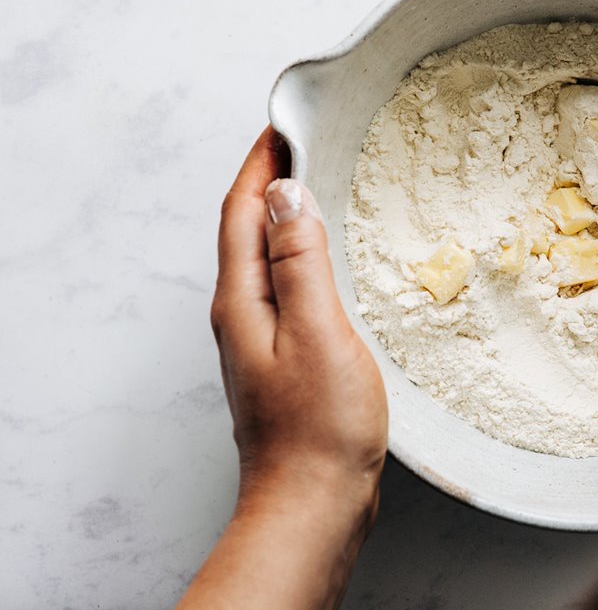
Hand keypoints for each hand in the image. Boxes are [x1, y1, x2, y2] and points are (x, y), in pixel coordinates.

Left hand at [181, 128, 387, 609]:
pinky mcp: (285, 358)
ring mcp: (261, 339)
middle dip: (269, 181)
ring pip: (265, 258)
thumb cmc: (319, 426)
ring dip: (285, 217)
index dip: (259, 164)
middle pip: (245, 230)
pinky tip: (328, 260)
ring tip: (319, 187)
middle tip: (305, 144)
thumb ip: (300, 261)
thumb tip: (285, 194)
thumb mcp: (317, 331)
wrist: (313, 501)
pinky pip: (286, 286)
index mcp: (243, 300)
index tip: (283, 124)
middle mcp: (242, 315)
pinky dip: (302, 255)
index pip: (240, 212)